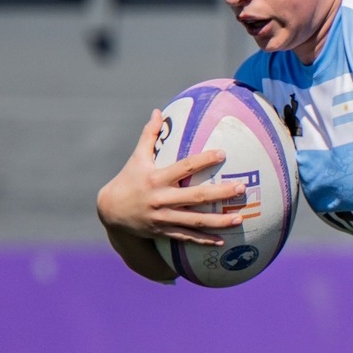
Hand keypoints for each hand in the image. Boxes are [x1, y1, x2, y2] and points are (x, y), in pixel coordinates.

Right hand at [96, 109, 248, 247]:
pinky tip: (222, 240)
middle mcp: (161, 199)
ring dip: (219, 221)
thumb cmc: (128, 179)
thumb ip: (149, 135)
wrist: (111, 212)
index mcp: (156, 178)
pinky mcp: (163, 232)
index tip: (222, 154)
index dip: (203, 160)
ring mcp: (163, 218)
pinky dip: (204, 240)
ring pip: (195, 221)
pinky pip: (187, 237)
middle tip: (241, 188)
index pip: (183, 167)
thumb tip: (158, 111)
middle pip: (195, 197)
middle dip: (220, 193)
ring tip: (240, 218)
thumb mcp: (137, 157)